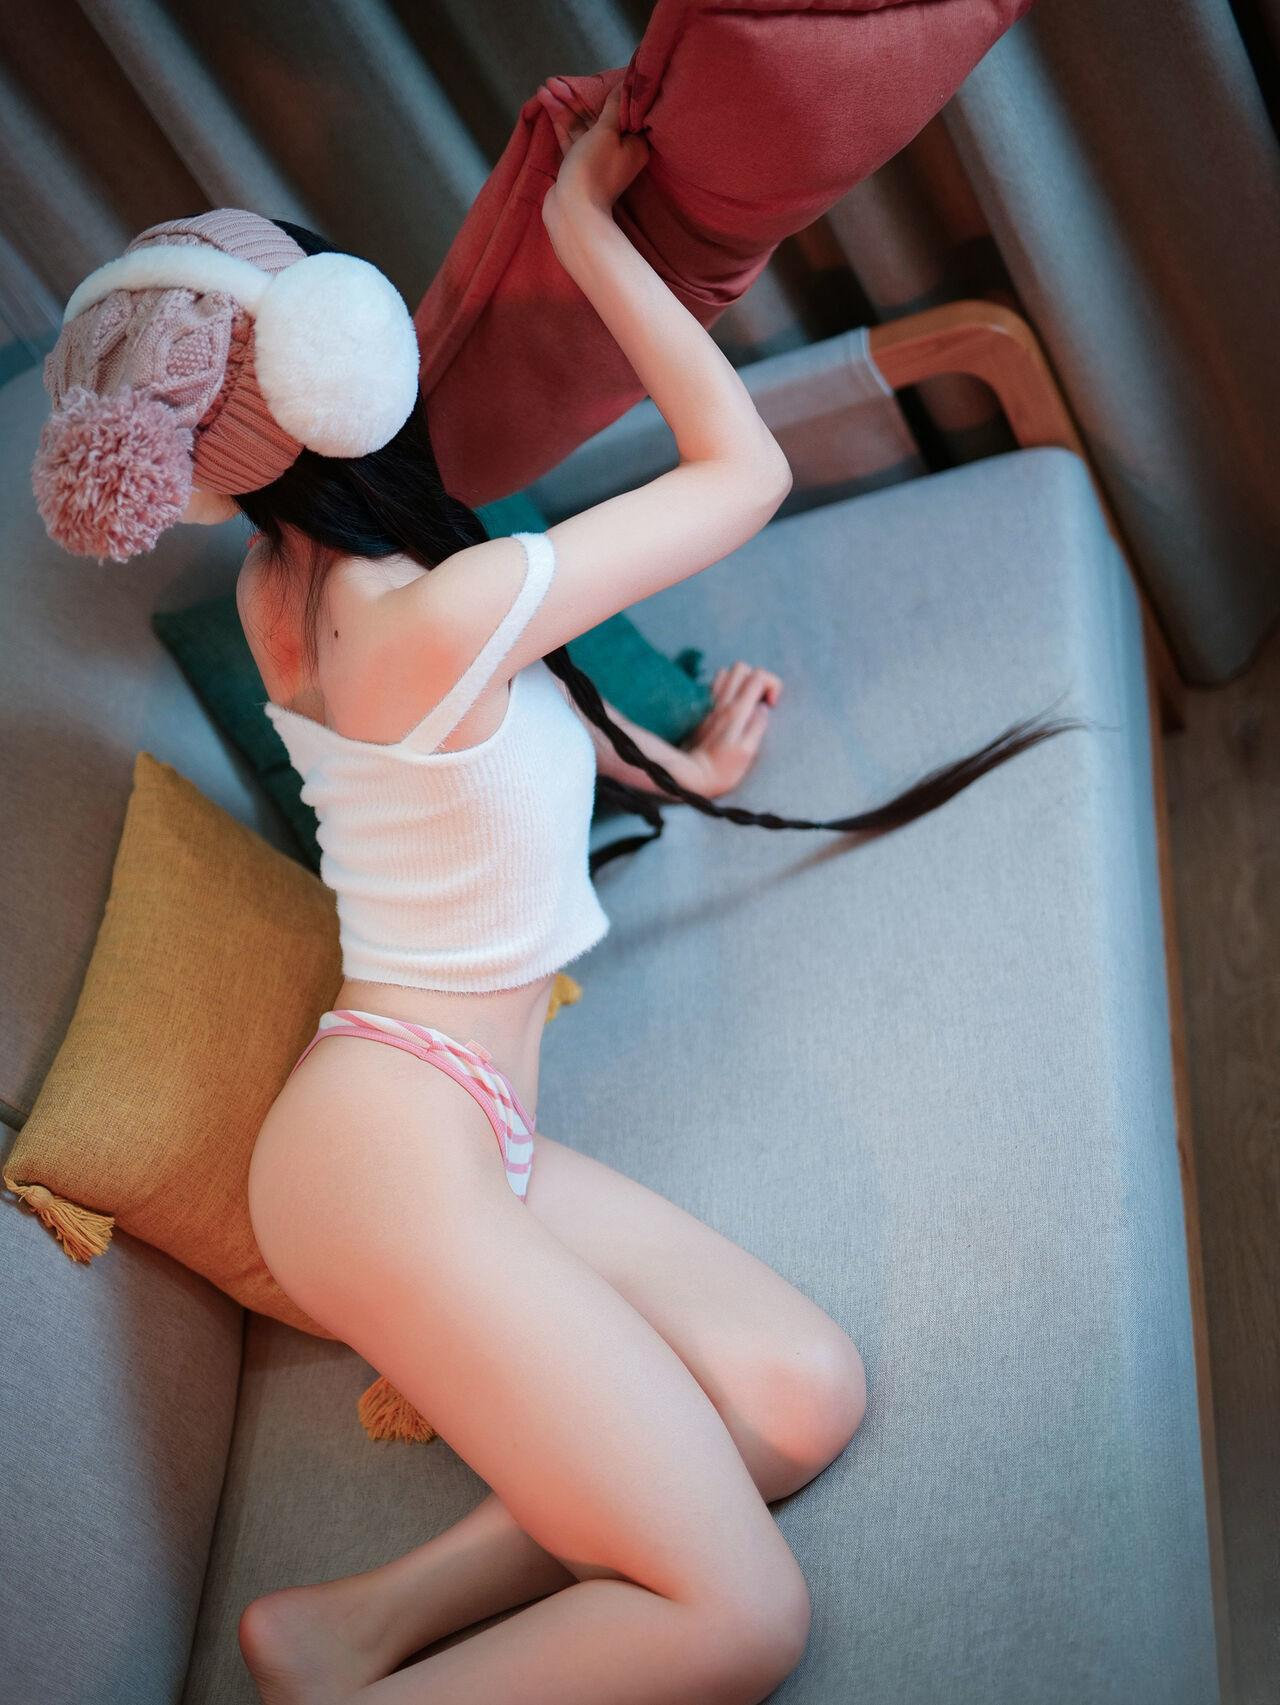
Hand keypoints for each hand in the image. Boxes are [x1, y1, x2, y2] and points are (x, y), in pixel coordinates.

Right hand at [539, 80, 648, 220]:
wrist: (573, 211)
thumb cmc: (594, 169)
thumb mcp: (606, 131)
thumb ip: (614, 106)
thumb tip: (626, 83)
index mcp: (634, 145)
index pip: (622, 110)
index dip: (604, 91)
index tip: (589, 77)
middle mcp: (618, 151)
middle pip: (598, 116)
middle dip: (575, 98)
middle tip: (554, 81)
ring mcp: (597, 159)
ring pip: (581, 126)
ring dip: (562, 107)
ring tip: (544, 88)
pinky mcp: (578, 166)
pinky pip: (571, 138)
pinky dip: (560, 122)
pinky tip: (547, 103)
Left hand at [684, 662, 782, 799]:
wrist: (690, 776)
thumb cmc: (722, 770)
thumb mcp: (748, 752)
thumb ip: (758, 726)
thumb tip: (763, 709)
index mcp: (737, 711)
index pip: (758, 676)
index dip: (772, 685)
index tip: (771, 705)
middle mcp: (721, 702)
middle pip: (741, 667)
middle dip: (756, 678)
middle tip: (759, 699)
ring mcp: (709, 704)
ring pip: (725, 673)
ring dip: (739, 681)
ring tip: (745, 700)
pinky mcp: (701, 710)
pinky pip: (714, 685)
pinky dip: (726, 688)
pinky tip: (730, 705)